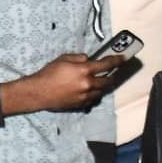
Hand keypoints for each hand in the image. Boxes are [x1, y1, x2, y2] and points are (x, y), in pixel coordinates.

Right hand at [3, 54, 122, 115]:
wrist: (38, 92)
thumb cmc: (48, 74)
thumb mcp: (63, 59)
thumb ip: (79, 58)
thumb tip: (88, 60)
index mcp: (84, 70)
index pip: (107, 65)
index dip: (117, 61)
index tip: (123, 59)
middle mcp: (88, 83)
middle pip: (108, 80)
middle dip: (112, 76)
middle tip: (112, 72)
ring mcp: (85, 95)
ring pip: (101, 91)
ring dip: (102, 86)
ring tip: (99, 82)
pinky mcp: (80, 104)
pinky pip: (92, 99)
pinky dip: (93, 94)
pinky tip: (88, 90)